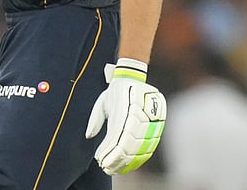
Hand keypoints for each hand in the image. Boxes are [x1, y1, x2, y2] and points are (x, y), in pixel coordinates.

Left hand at [84, 60, 165, 174]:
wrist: (133, 77)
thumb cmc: (115, 92)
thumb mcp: (102, 102)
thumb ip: (96, 118)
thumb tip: (89, 136)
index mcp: (123, 106)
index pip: (116, 134)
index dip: (109, 150)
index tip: (100, 159)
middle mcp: (138, 112)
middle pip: (128, 142)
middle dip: (117, 158)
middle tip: (106, 167)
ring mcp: (150, 118)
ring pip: (140, 145)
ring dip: (128, 160)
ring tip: (116, 169)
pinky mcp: (158, 122)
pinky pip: (151, 143)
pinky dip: (140, 156)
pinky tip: (131, 164)